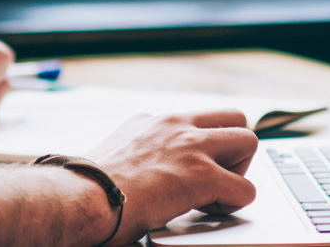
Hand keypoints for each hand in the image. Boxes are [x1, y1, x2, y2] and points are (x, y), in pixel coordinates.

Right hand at [87, 110, 259, 244]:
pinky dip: (234, 204)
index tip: (192, 168)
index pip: (197, 119)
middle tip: (215, 177)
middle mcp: (174, 124)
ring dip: (239, 171)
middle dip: (233, 150)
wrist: (81, 197)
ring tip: (215, 194)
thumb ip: (139, 154)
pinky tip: (207, 212)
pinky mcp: (201, 175)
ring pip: (248, 141)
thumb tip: (141, 174)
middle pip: (234, 117)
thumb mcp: (115, 154)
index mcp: (152, 121)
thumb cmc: (88, 188)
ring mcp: (190, 146)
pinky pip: (245, 188)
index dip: (203, 146)